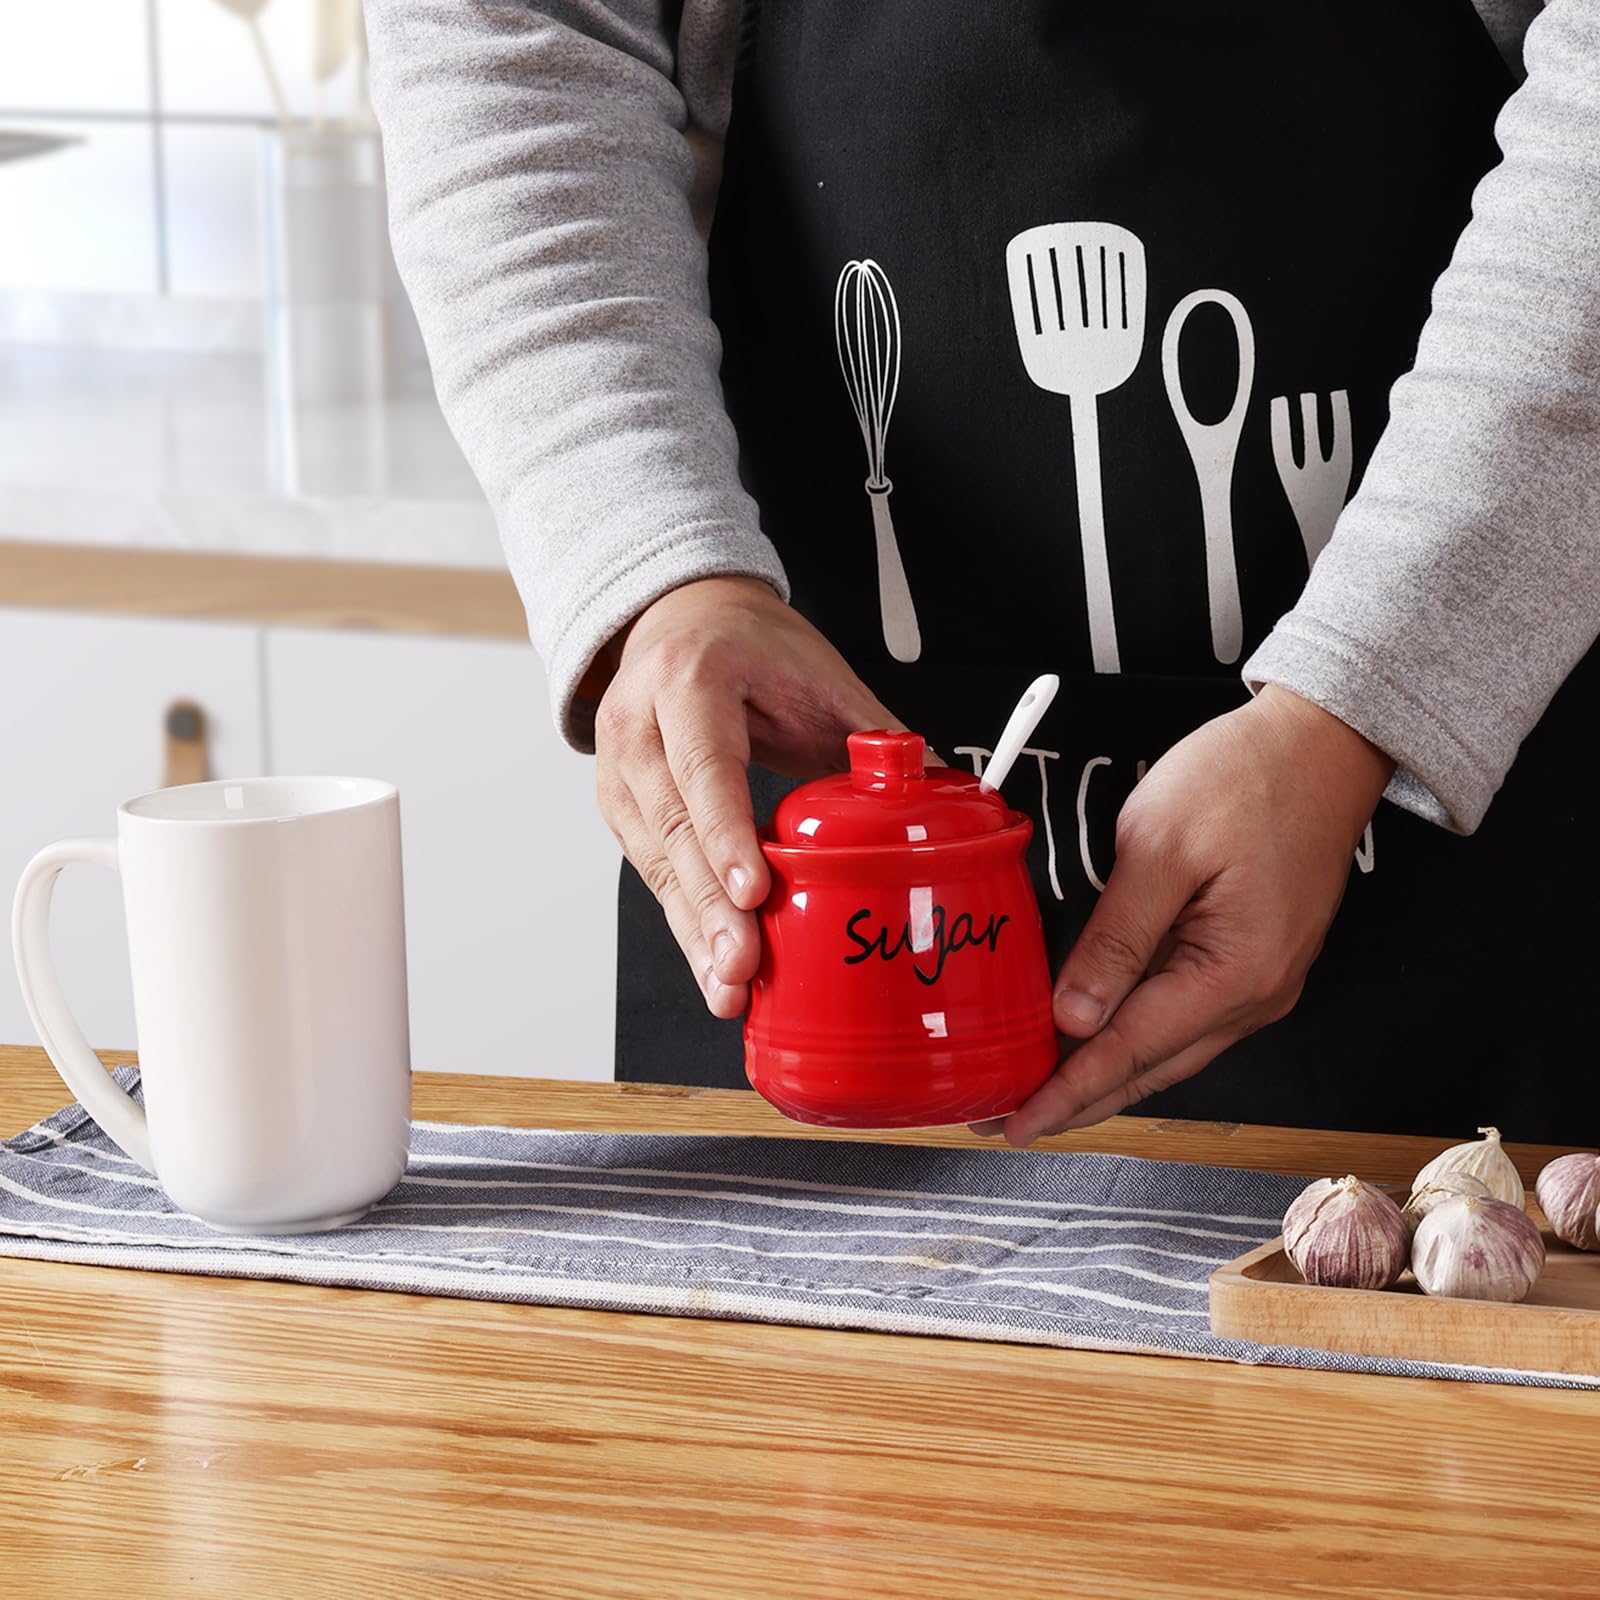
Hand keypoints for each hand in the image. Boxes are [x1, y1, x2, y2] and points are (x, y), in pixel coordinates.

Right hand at [594, 576, 902, 1018]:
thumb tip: (940, 793)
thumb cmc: (750, 646)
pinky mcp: (619, 805)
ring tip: (729, 987)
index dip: (726, 832)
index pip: (703, 765)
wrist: (684, 619)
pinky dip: (685, 921)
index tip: (755, 892)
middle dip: (709, 909)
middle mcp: (638, 724)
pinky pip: (652, 871)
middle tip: (742, 969)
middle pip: (671, 828)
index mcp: (690, 680)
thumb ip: (873, 732)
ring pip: (654, 862)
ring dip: (693, 931)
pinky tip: (712, 964)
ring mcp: (617, 768)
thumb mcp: (818, 672)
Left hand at [982, 687, 1394, 1143]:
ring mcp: (1261, 980)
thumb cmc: (1248, 777)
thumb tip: (1074, 1015)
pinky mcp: (1253, 958)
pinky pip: (1184, 1015)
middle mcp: (1257, 993)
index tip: (1018, 1123)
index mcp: (1236, 973)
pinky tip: (1096, 1035)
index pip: (1131, 1052)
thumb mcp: (1161, 848)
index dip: (1067, 1093)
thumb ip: (1115, 938)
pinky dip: (1135, 1035)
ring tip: (1042, 1086)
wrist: (1323, 742)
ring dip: (1106, 1072)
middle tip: (1009, 1118)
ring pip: (1169, 1048)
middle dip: (1078, 1099)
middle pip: (1152, 1067)